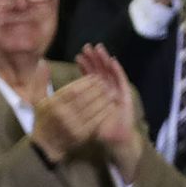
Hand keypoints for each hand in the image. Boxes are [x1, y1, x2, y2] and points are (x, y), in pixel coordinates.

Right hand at [28, 74, 110, 163]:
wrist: (46, 145)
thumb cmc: (43, 118)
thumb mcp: (37, 99)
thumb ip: (40, 80)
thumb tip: (43, 62)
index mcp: (52, 105)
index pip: (72, 90)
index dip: (86, 82)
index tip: (95, 76)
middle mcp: (62, 115)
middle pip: (84, 98)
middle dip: (97, 89)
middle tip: (105, 82)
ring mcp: (73, 126)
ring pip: (93, 109)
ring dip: (104, 99)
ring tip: (110, 91)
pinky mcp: (82, 135)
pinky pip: (97, 121)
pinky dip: (105, 112)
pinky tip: (110, 106)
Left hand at [75, 44, 140, 174]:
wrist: (112, 139)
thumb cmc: (95, 128)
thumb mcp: (79, 113)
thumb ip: (72, 103)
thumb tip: (59, 93)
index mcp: (97, 94)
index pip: (91, 76)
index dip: (85, 66)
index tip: (78, 56)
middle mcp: (108, 90)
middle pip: (101, 71)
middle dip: (94, 59)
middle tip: (87, 47)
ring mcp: (117, 92)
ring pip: (111, 72)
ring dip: (105, 60)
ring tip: (98, 49)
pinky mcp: (125, 96)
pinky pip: (122, 80)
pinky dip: (117, 70)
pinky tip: (112, 61)